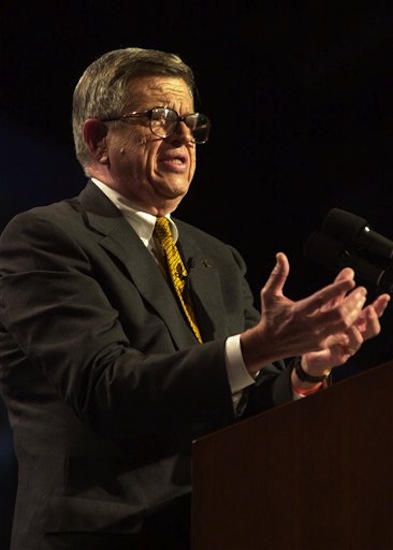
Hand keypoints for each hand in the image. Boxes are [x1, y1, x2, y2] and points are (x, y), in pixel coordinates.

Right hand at [240, 252, 381, 374]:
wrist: (269, 344)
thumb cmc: (270, 317)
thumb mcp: (269, 294)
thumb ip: (278, 275)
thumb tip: (281, 256)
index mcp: (298, 311)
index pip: (322, 298)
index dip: (338, 288)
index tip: (350, 280)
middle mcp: (309, 324)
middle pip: (338, 313)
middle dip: (353, 301)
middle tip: (361, 291)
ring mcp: (316, 336)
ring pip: (342, 324)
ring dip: (354, 312)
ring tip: (360, 302)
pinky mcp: (320, 344)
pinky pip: (340, 335)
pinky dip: (349, 326)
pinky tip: (353, 317)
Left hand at [301, 274, 389, 374]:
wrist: (311, 351)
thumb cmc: (324, 327)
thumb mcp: (331, 305)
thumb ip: (340, 289)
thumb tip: (349, 271)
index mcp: (355, 321)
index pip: (372, 312)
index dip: (380, 306)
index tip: (385, 297)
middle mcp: (354, 334)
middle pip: (371, 329)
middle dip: (372, 320)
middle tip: (370, 310)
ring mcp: (346, 347)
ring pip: (357, 343)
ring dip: (356, 334)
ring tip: (350, 326)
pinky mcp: (334, 357)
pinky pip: (339, 355)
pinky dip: (337, 349)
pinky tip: (333, 343)